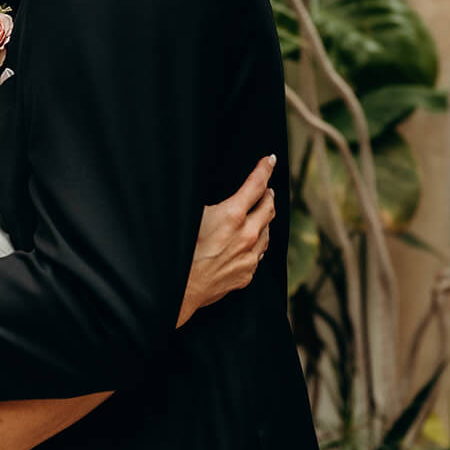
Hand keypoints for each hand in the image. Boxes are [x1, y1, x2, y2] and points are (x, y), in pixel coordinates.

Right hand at [176, 156, 276, 328]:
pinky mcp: (247, 273)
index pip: (256, 185)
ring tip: (261, 213)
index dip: (264, 169)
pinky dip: (257, 243)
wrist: (180, 289)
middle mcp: (246, 235)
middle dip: (268, 194)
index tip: (270, 160)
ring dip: (265, 220)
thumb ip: (209, 203)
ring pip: (267, 232)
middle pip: (268, 208)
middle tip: (267, 189)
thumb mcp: (191, 215)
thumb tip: (214, 195)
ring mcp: (249, 256)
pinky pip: (258, 254)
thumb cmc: (180, 250)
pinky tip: (252, 242)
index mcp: (232, 215)